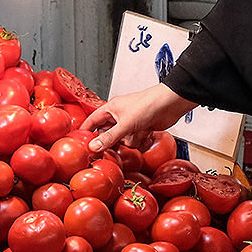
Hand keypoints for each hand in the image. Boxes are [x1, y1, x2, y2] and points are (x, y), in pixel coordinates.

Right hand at [82, 83, 197, 152]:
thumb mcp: (125, 124)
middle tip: (115, 145)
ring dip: (131, 140)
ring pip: (123, 141)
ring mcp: (130, 123)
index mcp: (110, 108)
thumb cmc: (148, 104)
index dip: (86, 132)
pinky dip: (141, 140)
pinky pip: (135, 142)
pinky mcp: (141, 130)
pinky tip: (147, 133)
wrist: (171, 104)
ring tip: (139, 132)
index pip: (92, 121)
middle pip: (108, 135)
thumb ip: (109, 137)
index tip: (80, 145)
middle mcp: (119, 116)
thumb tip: (93, 147)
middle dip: (114, 141)